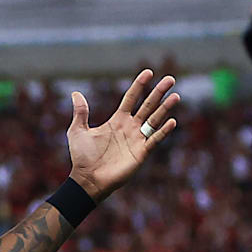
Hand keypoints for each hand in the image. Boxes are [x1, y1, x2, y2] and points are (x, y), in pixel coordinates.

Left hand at [65, 70, 181, 200]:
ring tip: (176, 96)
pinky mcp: (141, 153)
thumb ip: (80, 112)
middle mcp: (130, 127)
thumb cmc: (82, 157)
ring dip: (165, 108)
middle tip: (170, 79)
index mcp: (117, 120)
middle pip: (148, 105)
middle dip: (159, 92)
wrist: (87, 179)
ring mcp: (137, 140)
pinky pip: (155, 140)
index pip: (131, 98)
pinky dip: (163, 131)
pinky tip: (172, 121)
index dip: (140, 85)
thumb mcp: (77, 131)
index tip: (149, 72)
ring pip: (155, 120)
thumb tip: (75, 93)